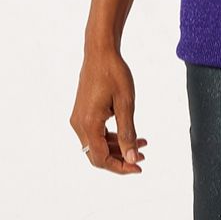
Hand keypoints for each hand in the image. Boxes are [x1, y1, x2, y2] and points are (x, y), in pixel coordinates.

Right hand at [70, 45, 148, 173]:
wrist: (100, 52)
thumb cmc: (114, 74)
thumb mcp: (126, 104)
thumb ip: (128, 133)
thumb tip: (131, 158)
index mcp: (88, 124)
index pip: (100, 158)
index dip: (120, 167)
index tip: (138, 167)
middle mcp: (79, 124)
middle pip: (97, 155)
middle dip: (120, 159)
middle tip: (142, 157)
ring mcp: (79, 118)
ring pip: (97, 145)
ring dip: (118, 148)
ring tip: (141, 144)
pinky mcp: (82, 113)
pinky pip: (95, 133)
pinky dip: (111, 137)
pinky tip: (129, 134)